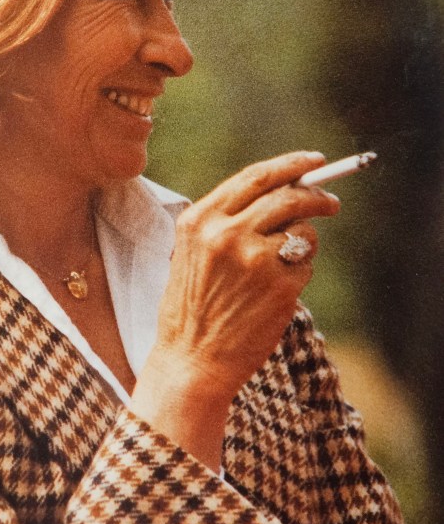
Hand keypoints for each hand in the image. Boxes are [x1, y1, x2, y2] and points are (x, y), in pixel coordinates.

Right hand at [130, 151, 339, 467]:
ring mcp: (254, 259)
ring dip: (304, 243)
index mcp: (199, 219)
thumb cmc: (193, 307)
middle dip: (317, 194)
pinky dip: (298, 274)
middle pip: (287, 195)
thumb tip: (285, 190)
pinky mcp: (279, 286)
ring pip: (302, 230)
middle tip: (332, 202)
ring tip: (283, 266)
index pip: (254, 177)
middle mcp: (225, 233)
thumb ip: (227, 219)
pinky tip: (273, 294)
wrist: (191, 361)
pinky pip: (305, 265)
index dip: (290, 165)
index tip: (313, 162)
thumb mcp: (192, 251)